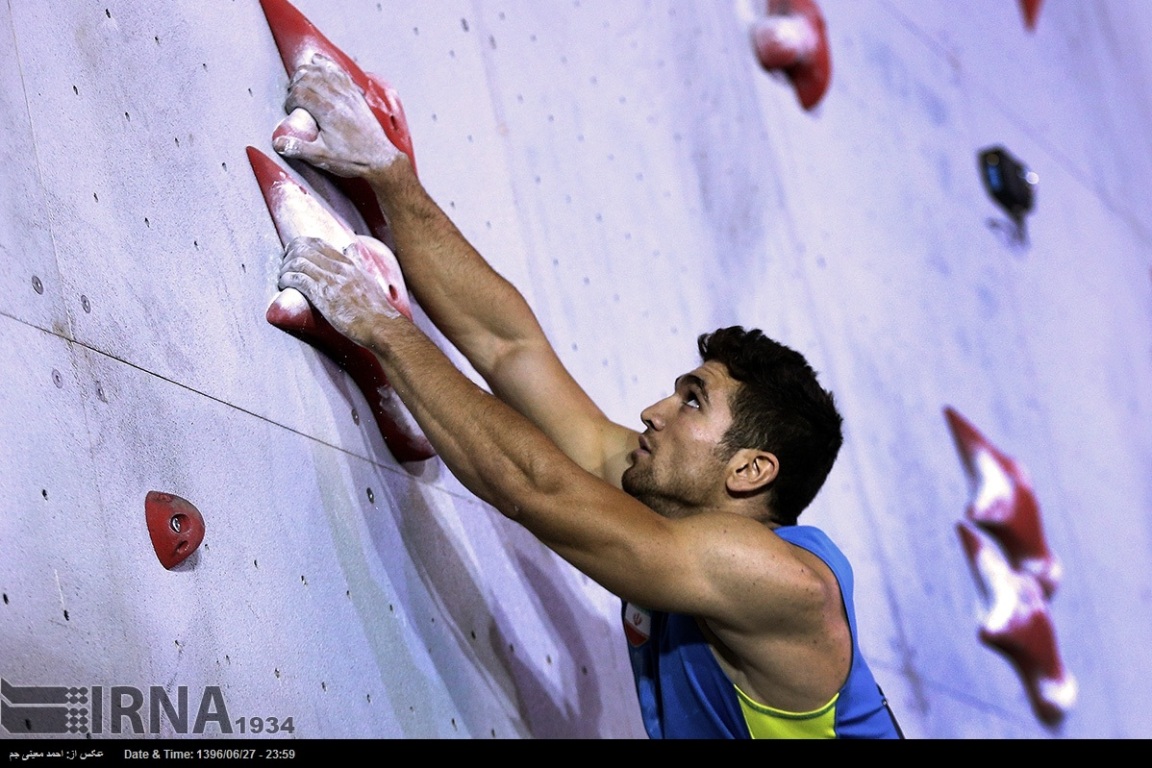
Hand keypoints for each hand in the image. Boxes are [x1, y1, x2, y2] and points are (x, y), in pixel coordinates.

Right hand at [273, 54, 402, 179]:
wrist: (379, 158)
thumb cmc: (354, 158)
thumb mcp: (322, 158)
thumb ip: (299, 148)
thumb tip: (278, 142)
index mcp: (327, 111)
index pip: (299, 92)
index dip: (289, 100)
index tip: (291, 111)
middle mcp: (338, 97)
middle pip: (308, 76)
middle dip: (294, 85)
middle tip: (293, 98)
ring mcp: (348, 93)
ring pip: (322, 70)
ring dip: (307, 73)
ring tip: (301, 84)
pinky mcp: (355, 93)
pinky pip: (338, 71)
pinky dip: (325, 65)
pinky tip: (319, 66)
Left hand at [278, 236, 404, 348]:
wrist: (381, 326)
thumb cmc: (376, 310)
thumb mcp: (368, 279)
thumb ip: (357, 262)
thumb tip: (351, 247)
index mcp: (349, 264)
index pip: (319, 244)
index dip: (301, 245)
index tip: (293, 253)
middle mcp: (339, 268)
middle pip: (305, 248)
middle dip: (289, 254)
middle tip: (284, 265)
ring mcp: (331, 280)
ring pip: (299, 261)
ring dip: (285, 268)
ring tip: (283, 277)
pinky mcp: (323, 295)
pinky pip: (298, 279)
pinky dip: (286, 279)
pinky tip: (284, 284)